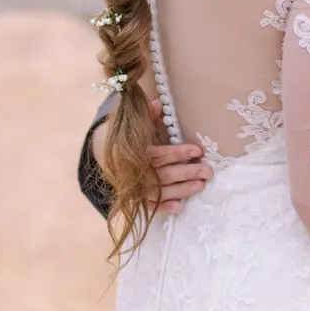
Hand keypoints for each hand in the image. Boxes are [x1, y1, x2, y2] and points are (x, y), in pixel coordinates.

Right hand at [89, 98, 213, 213]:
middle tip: (208, 172)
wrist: (102, 153)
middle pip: (163, 173)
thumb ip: (147, 114)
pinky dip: (163, 207)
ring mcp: (133, 186)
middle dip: (187, 173)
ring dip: (181, 190)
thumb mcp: (133, 122)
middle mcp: (134, 170)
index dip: (178, 152)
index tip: (197, 151)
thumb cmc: (124, 135)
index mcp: (134, 150)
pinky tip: (179, 207)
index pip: (159, 153)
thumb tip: (160, 103)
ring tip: (201, 185)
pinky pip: (149, 205)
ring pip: (159, 191)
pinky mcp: (133, 198)